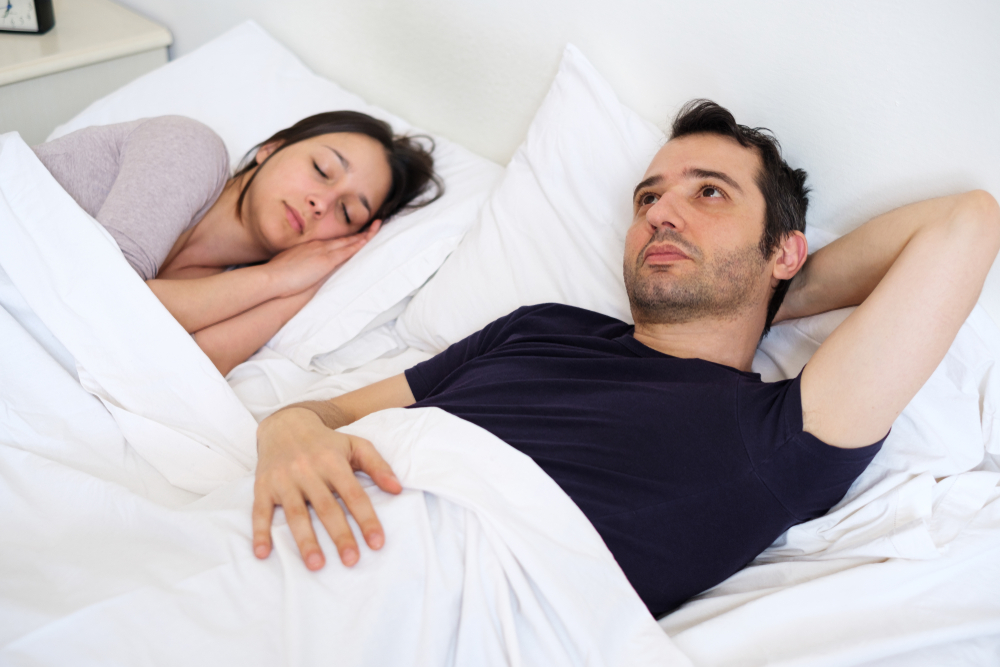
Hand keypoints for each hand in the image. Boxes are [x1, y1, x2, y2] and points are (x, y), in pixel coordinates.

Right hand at [252, 405, 401, 568]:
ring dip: (305, 541)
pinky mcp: (263, 486)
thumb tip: (398, 489)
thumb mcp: (356, 445)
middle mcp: (308, 470)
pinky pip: (260, 511)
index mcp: (333, 462)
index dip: (367, 519)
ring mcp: (284, 479)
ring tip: (316, 565)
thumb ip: (378, 466)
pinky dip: (260, 532)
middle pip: (326, 508)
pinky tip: (263, 553)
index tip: (377, 543)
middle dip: (340, 536)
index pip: (354, 495)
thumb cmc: (326, 441)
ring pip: (296, 514)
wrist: (285, 423)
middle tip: (351, 560)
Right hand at [266, 221, 381, 296]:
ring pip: (348, 241)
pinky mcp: (326, 261)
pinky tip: (367, 240)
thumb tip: (298, 268)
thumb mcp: (287, 266)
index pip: (332, 241)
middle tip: (373, 225)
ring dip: (363, 236)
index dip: (345, 237)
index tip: (353, 234)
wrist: (272, 278)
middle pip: (343, 238)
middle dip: (359, 232)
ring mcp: (322, 252)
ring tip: (376, 228)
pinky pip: (346, 250)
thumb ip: (296, 265)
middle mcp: (317, 246)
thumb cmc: (277, 276)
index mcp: (308, 247)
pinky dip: (358, 244)